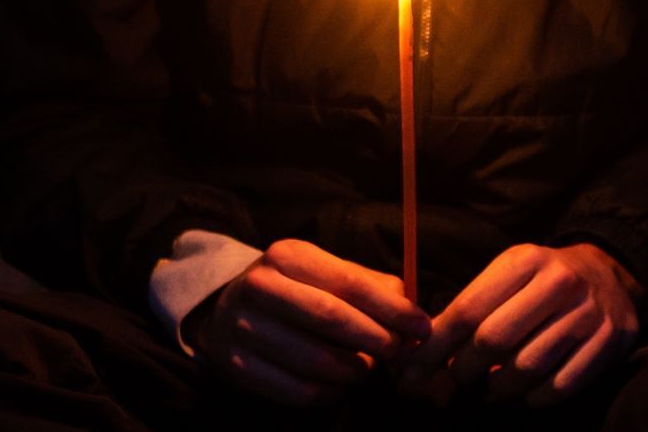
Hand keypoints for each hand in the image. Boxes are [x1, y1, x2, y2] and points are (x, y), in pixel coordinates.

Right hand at [189, 238, 429, 407]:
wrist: (225, 312)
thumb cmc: (292, 290)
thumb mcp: (323, 272)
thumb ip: (368, 284)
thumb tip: (411, 307)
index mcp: (287, 255)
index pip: (349, 283)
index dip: (391, 308)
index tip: (421, 327)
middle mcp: (260, 287)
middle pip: (331, 319)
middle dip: (376, 339)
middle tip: (400, 352)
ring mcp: (244, 328)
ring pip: (316, 362)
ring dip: (355, 371)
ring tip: (368, 368)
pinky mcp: (237, 367)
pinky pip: (298, 391)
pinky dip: (330, 393)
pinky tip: (341, 384)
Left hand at [402, 242, 639, 407]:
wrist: (608, 273)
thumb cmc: (541, 280)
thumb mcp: (507, 276)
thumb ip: (468, 310)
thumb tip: (420, 357)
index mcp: (525, 260)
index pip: (468, 309)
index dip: (435, 346)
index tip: (412, 370)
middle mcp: (558, 282)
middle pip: (494, 340)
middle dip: (462, 369)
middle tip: (450, 383)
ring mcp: (587, 313)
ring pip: (528, 367)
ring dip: (499, 388)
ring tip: (489, 389)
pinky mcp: (610, 340)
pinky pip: (560, 386)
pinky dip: (535, 398)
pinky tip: (525, 392)